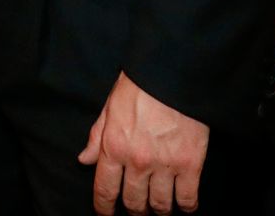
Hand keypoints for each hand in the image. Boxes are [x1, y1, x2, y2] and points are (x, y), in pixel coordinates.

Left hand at [78, 72, 208, 213]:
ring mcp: (165, 165)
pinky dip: (186, 207)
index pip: (104, 190)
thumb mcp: (110, 107)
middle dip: (134, 209)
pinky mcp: (190, 164)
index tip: (106, 213)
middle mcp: (137, 161)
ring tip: (158, 206)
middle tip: (136, 207)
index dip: (104, 208)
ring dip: (158, 210)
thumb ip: (97, 136)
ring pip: (160, 205)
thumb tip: (84, 160)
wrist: (173, 72)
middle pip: (133, 203)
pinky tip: (184, 205)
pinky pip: (187, 198)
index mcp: (113, 146)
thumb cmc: (139, 85)